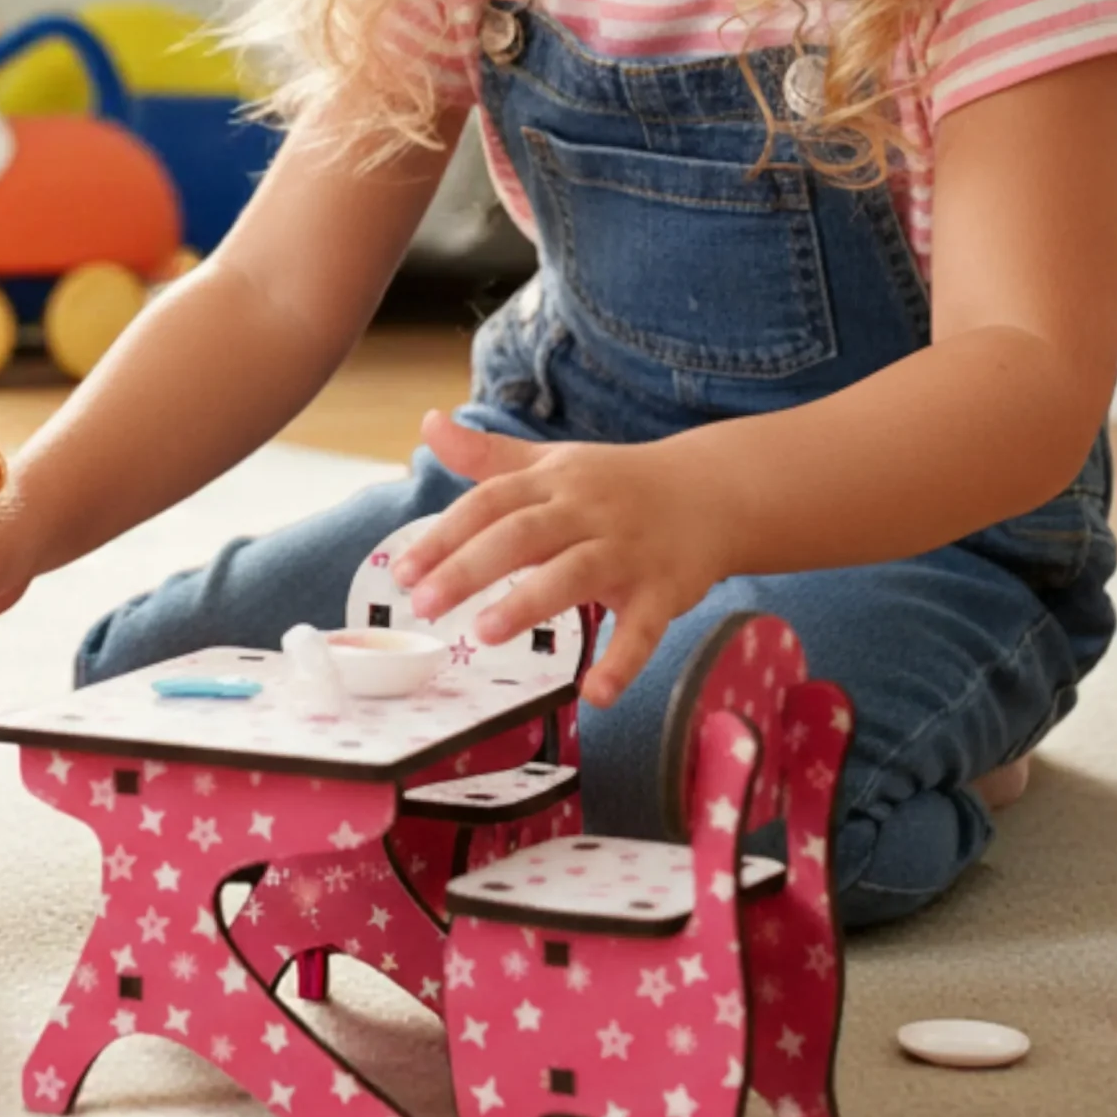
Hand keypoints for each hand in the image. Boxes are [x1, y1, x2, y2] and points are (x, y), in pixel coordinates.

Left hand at [390, 412, 737, 708]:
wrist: (713, 492)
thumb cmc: (615, 484)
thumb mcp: (552, 463)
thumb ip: (488, 456)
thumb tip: (427, 423)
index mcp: (554, 481)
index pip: (490, 503)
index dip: (444, 535)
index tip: (402, 571)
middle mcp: (588, 511)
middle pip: (521, 534)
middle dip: (469, 569)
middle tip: (422, 605)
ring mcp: (628, 550)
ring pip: (574, 573)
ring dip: (529, 604)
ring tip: (484, 634)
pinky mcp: (664, 591)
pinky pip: (643, 629)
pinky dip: (622, 662)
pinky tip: (593, 694)